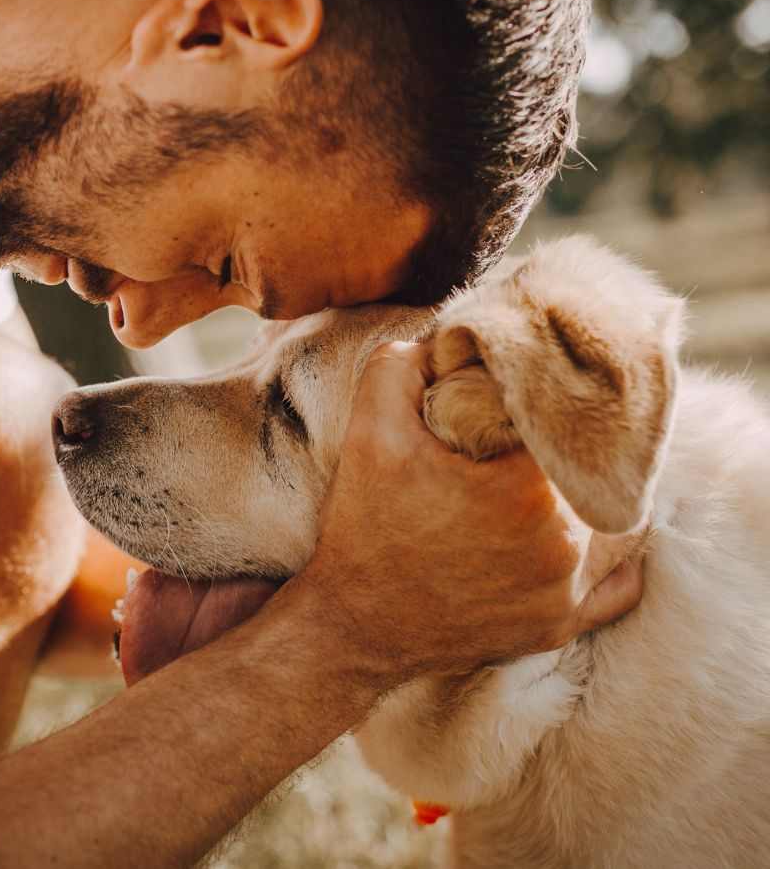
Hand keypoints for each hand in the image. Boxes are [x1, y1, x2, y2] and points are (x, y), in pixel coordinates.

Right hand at [301, 341, 643, 682]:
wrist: (352, 625)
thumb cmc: (364, 529)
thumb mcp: (369, 431)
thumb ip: (402, 365)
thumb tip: (445, 341)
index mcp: (528, 490)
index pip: (566, 422)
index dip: (542, 404)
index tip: (514, 402)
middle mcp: (564, 544)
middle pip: (590, 470)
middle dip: (562, 450)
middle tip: (523, 442)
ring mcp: (566, 593)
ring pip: (610, 521)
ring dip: (584, 496)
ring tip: (543, 481)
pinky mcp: (560, 627)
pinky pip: (617, 587)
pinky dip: (610, 559)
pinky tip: (581, 533)